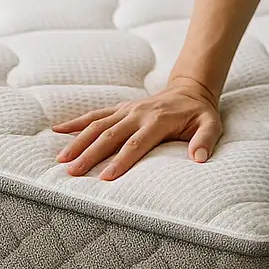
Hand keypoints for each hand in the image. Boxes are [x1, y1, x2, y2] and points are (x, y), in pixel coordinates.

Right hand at [51, 76, 222, 181]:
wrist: (190, 90)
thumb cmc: (199, 113)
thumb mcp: (211, 124)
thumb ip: (206, 139)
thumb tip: (199, 158)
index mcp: (159, 120)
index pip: (138, 143)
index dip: (122, 160)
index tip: (105, 178)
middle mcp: (139, 113)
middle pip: (111, 135)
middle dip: (91, 154)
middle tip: (72, 173)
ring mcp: (128, 109)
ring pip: (98, 124)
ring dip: (78, 141)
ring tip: (61, 160)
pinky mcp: (121, 108)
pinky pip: (96, 113)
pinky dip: (76, 122)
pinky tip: (57, 130)